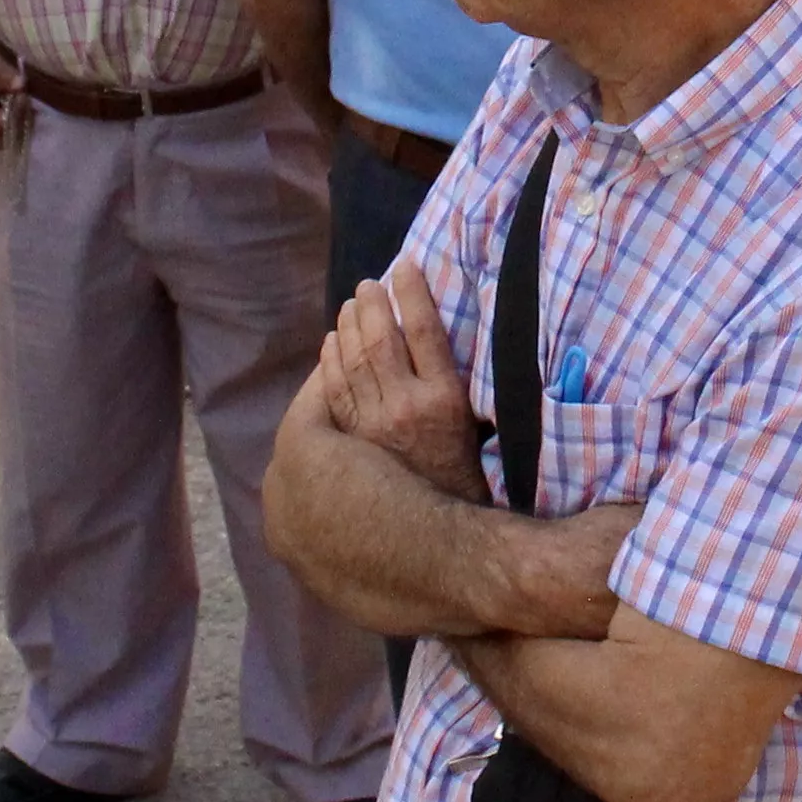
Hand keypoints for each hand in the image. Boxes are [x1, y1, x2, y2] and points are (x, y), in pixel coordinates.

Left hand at [319, 273, 489, 501]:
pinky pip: (335, 393)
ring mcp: (375, 423)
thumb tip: (429, 337)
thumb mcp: (471, 423)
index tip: (404, 267)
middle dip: (372, 305)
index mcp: (445, 398)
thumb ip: (451, 383)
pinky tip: (330, 345)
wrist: (444, 534)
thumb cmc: (463, 473)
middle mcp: (407, 405)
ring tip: (349, 305)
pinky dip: (329, 363)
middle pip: (382, 340)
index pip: (425, 330)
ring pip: (354, 362)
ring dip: (349, 326)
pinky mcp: (353, 441)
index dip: (412, 294)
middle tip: (367, 284)